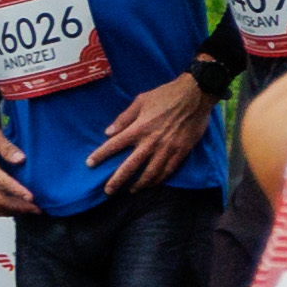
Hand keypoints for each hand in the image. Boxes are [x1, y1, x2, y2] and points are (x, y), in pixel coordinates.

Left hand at [86, 74, 212, 195]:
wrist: (195, 95)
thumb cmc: (166, 95)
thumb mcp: (141, 100)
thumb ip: (124, 118)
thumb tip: (108, 132)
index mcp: (139, 128)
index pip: (114, 145)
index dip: (100, 155)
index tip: (90, 164)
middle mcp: (151, 142)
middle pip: (130, 166)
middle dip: (117, 180)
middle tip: (108, 191)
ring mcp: (167, 149)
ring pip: (150, 173)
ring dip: (139, 184)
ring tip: (131, 190)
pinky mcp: (181, 152)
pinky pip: (168, 171)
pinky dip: (158, 180)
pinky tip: (152, 184)